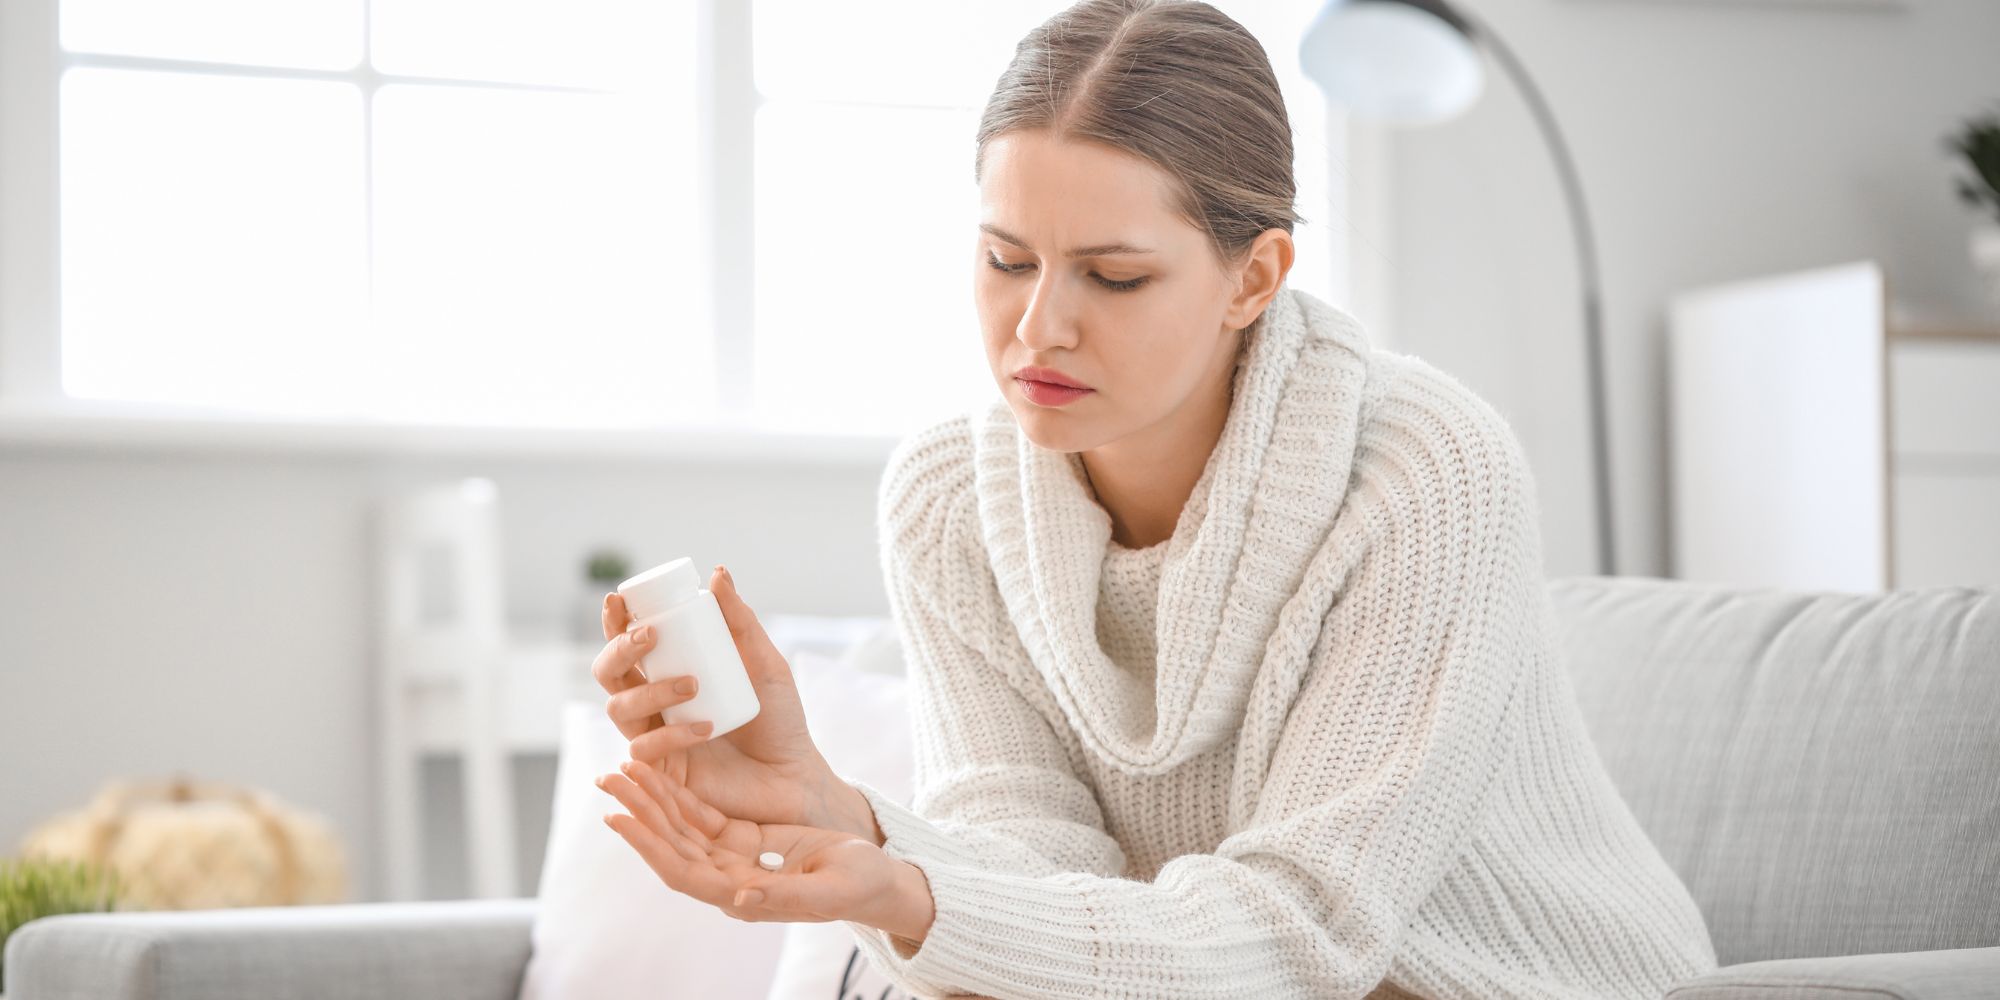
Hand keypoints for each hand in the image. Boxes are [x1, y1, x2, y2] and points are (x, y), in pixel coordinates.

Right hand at [593, 565, 845, 830]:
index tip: (619, 600)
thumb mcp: (765, 664)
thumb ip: (742, 622)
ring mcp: (653, 738)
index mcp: (669, 673)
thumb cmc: (780, 720)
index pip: (628, 644)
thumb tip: (719, 573)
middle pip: (607, 673)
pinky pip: (643, 750)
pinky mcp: (660, 773)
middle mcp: (653, 704)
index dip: (614, 622)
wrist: (794, 776)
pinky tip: (705, 728)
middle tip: (650, 636)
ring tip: (693, 685)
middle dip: (619, 649)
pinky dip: (671, 734)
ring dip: (650, 691)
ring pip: (619, 709)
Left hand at [596, 756, 927, 938]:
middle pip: (671, 844)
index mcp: (743, 896)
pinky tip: (657, 768)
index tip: (619, 817)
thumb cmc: (860, 887)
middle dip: (639, 811)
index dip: (648, 846)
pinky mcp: (743, 838)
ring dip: (652, 798)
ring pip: (680, 826)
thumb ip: (784, 896)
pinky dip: (676, 793)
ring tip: (621, 767)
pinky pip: (700, 814)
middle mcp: (727, 879)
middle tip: (610, 777)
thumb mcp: (829, 890)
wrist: (877, 879)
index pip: (681, 871)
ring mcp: (732, 858)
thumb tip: (737, 898)